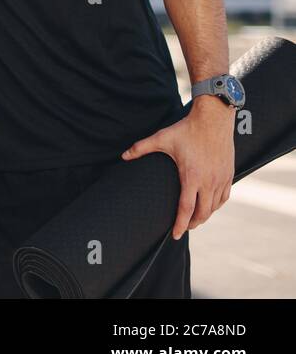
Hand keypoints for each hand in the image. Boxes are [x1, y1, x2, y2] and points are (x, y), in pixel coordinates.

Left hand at [122, 97, 235, 239]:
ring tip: (194, 219)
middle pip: (203, 213)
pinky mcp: (230, 174)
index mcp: (192, 176)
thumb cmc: (187, 129)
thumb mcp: (162, 138)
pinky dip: (216, 206)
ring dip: (205, 216)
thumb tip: (123, 156)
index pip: (186, 209)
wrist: (214, 119)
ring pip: (215, 207)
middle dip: (193, 224)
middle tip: (183, 228)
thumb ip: (141, 148)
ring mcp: (221, 179)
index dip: (180, 224)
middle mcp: (209, 181)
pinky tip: (209, 206)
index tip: (175, 234)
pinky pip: (224, 197)